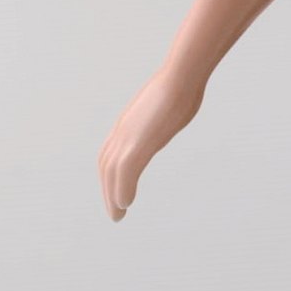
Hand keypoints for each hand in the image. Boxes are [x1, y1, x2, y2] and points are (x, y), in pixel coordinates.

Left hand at [98, 68, 203, 220]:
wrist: (182, 75)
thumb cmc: (184, 81)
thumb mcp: (172, 99)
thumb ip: (168, 109)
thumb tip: (181, 99)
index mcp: (130, 121)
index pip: (111, 151)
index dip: (110, 173)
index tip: (115, 188)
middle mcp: (123, 130)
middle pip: (106, 165)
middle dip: (108, 189)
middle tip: (114, 211)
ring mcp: (129, 136)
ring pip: (112, 172)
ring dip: (112, 196)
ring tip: (117, 215)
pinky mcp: (139, 143)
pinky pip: (125, 172)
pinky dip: (122, 189)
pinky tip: (125, 204)